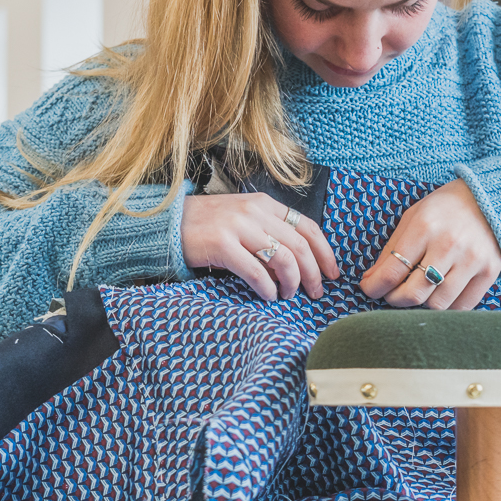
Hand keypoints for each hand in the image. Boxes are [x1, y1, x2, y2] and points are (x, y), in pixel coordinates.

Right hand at [181, 193, 339, 300]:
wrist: (169, 223)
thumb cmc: (208, 225)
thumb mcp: (243, 219)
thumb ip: (269, 234)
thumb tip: (296, 267)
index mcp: (264, 204)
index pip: (307, 226)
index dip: (325, 252)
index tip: (332, 272)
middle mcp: (254, 212)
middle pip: (299, 246)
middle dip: (313, 274)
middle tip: (316, 292)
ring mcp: (238, 227)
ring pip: (283, 259)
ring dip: (291, 283)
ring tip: (287, 295)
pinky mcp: (222, 245)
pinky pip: (256, 272)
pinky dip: (267, 288)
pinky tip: (268, 296)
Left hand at [360, 179, 500, 310]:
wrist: (490, 198)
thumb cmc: (444, 208)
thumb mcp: (412, 217)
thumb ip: (391, 249)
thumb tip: (371, 280)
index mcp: (424, 228)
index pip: (392, 272)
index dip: (374, 287)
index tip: (369, 289)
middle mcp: (448, 245)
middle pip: (414, 294)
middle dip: (394, 299)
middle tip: (391, 294)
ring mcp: (472, 260)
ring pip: (437, 305)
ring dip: (420, 305)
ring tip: (416, 293)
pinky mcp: (490, 272)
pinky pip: (462, 307)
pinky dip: (446, 308)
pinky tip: (438, 296)